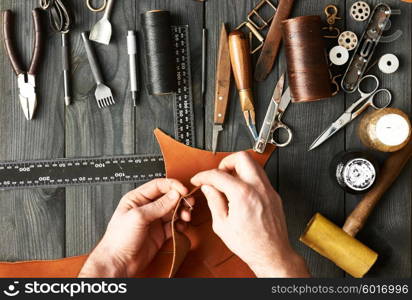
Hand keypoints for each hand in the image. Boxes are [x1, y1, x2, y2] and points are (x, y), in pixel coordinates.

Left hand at [78, 178, 192, 277]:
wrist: (118, 263)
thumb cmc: (119, 239)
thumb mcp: (138, 217)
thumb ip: (159, 205)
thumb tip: (174, 194)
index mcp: (137, 198)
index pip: (158, 185)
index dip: (172, 186)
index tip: (183, 190)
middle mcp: (146, 208)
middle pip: (169, 197)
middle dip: (180, 199)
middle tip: (189, 203)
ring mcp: (154, 220)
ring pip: (173, 211)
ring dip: (182, 212)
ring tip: (185, 216)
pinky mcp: (160, 233)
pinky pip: (174, 225)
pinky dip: (180, 225)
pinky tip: (181, 226)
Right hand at [191, 152, 309, 277]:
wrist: (271, 255)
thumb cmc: (250, 245)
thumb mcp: (222, 225)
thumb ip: (214, 201)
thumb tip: (208, 188)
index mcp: (243, 194)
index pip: (218, 174)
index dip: (204, 176)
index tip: (199, 180)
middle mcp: (258, 188)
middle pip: (241, 157)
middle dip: (225, 162)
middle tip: (217, 174)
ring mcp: (268, 190)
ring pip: (253, 164)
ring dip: (238, 168)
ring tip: (228, 183)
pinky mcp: (274, 195)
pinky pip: (260, 177)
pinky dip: (248, 178)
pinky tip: (240, 191)